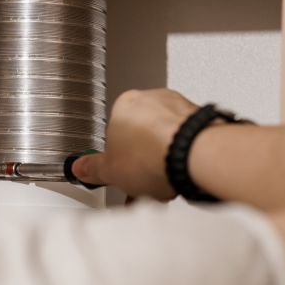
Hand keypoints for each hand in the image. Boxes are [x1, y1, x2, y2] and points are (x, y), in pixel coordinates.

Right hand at [72, 89, 197, 199]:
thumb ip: (93, 169)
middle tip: (141, 182)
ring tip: (163, 185)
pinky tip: (180, 177)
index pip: (114, 132)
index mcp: (124, 104)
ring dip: (163, 161)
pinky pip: (186, 141)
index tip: (119, 171)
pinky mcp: (202, 121)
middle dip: (142, 161)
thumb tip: (82, 168)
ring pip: (166, 139)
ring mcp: (179, 108)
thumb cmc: (153, 154)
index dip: (117, 158)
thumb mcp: (110, 171)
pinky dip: (183, 158)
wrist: (194, 156)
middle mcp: (153, 100)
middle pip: (142, 135)